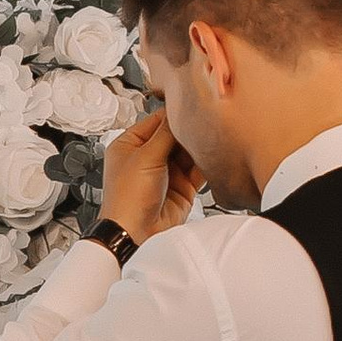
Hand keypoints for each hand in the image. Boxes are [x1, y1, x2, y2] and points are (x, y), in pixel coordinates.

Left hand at [100, 102, 201, 245]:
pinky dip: (206, 165)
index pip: (155, 121)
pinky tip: (214, 157)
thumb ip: (165, 134)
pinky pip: (198, 171)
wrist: (135, 235)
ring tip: (212, 137)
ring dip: (199, 148)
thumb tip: (178, 112)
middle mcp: (147, 158)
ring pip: (188, 153)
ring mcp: (165, 173)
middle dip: (189, 132)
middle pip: (175, 136)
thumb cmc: (127, 201)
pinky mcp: (181, 188)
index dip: (173, 115)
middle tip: (206, 121)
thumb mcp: (145, 158)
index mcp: (129, 145)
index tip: (192, 105)